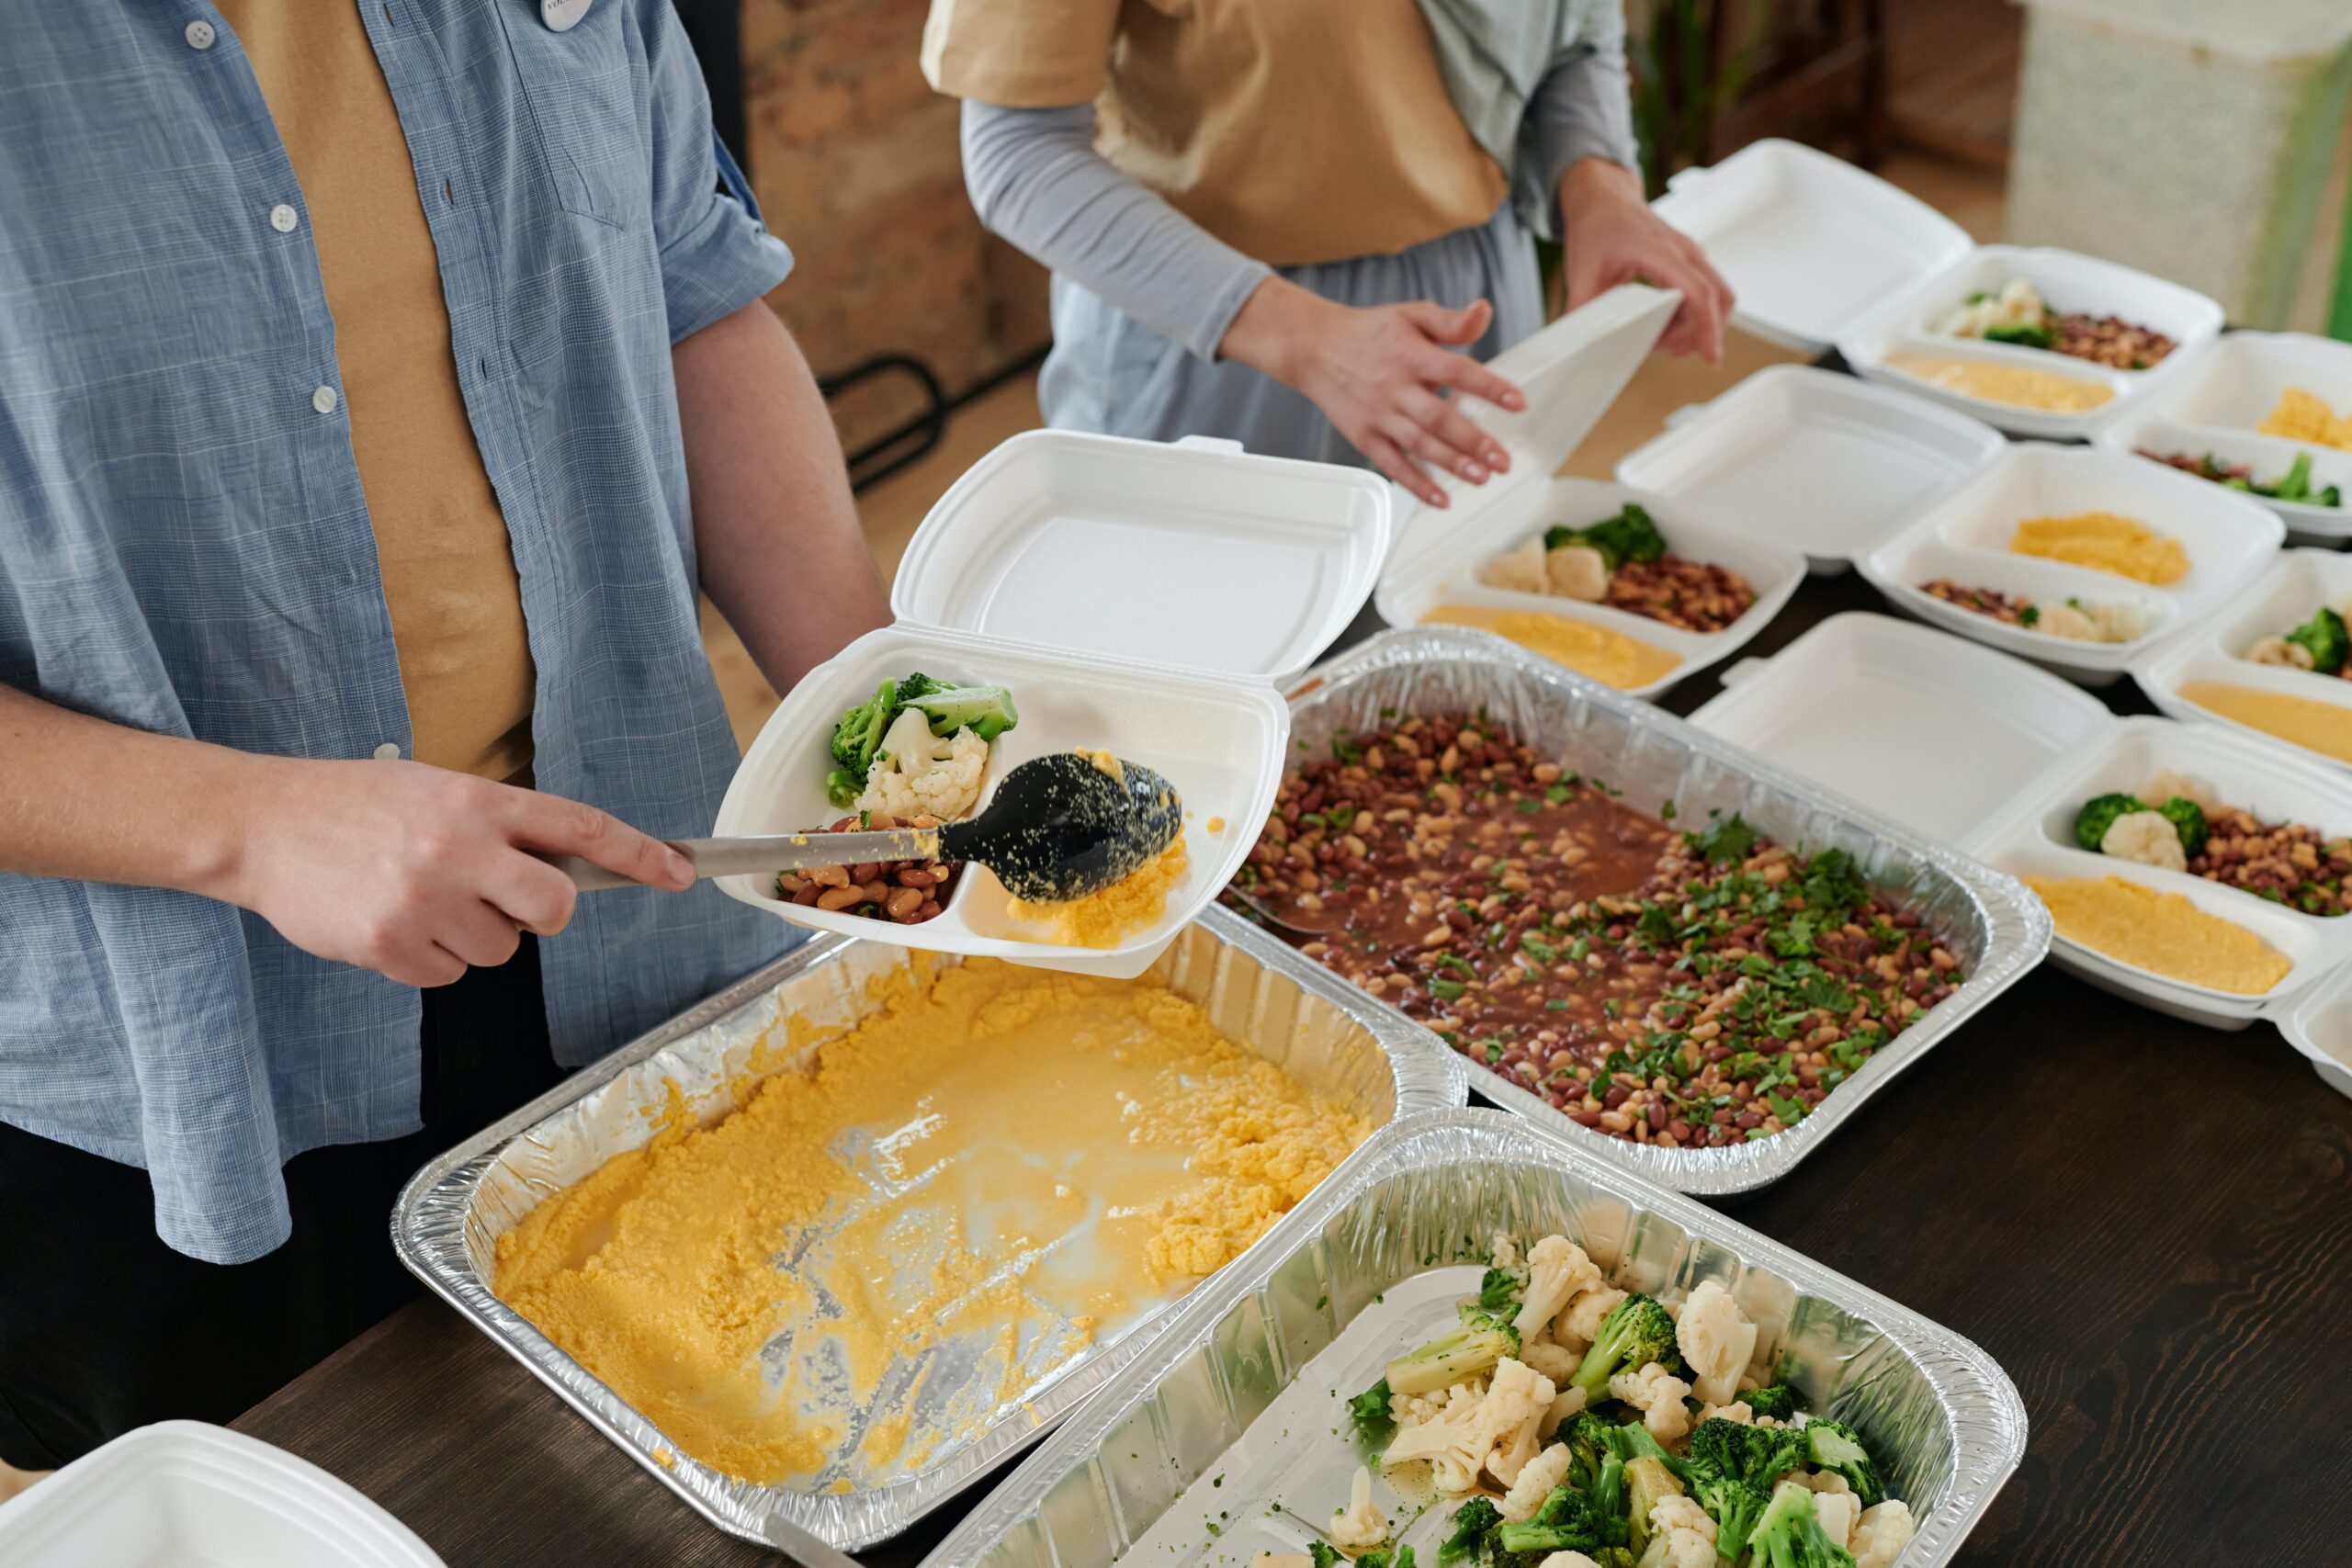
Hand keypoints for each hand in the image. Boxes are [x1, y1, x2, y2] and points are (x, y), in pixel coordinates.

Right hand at [217, 758, 693, 987]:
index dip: (639, 853)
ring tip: (419, 898)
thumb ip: (501, 825)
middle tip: (505, 902)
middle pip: (556, 908)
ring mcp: (425, 898)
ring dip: (472, 935)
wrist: (261, 824)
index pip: (582, 828)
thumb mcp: (437, 791)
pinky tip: (391, 922)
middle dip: (544, 915)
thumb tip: (571, 867)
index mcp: (477, 800)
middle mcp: (458, 847)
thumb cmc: (357, 806)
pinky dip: (428, 958)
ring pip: (501, 949)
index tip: (681, 873)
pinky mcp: (390, 944)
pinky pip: (448, 974)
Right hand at [1219, 276, 1527, 507]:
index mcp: (1413, 356)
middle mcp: (1396, 388)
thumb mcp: (1411, 314)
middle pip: (1439, 418)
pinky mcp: (1365, 437)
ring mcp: (1379, 416)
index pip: (1458, 372)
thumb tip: (1483, 312)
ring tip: (1480, 477)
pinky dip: (1416, 484)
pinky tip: (1440, 498)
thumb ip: (1451, 321)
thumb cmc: (1367, 334)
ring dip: (1450, 464)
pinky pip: (1392, 465)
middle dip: (1474, 441)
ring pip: (1419, 445)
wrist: (1312, 348)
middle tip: (1502, 460)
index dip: (1489, 387)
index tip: (1517, 402)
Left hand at [1557, 157, 1735, 363]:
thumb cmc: (1596, 228)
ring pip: (1716, 296)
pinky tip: (1664, 323)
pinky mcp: (1689, 261)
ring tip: (1660, 338)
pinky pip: (1705, 291)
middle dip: (1701, 332)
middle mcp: (1683, 250)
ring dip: (1696, 325)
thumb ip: (1583, 311)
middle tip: (1667, 349)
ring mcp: (1690, 254)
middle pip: (1718, 297)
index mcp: (1658, 250)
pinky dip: (1692, 314)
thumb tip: (1580, 344)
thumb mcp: (1581, 273)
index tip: (1711, 356)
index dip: (1707, 327)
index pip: (1697, 292)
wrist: (1603, 199)